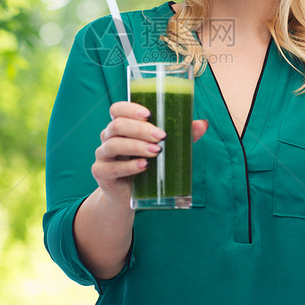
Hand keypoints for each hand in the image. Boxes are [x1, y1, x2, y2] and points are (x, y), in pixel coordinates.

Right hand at [92, 101, 207, 207]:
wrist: (128, 195)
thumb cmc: (146, 165)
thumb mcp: (162, 148)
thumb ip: (180, 135)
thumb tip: (202, 124)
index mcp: (121, 126)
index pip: (117, 109)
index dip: (130, 108)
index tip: (149, 113)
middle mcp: (108, 137)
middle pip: (117, 125)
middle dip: (140, 129)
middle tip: (162, 136)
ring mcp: (103, 155)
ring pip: (113, 144)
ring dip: (136, 146)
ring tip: (156, 152)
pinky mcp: (101, 172)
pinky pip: (112, 167)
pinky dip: (129, 166)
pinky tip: (143, 166)